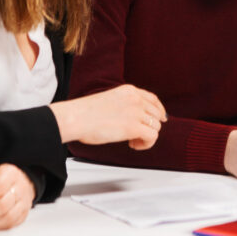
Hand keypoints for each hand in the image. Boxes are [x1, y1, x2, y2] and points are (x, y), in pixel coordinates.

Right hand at [50, 84, 166, 147]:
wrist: (75, 118)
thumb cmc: (84, 113)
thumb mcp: (109, 100)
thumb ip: (123, 105)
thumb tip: (132, 119)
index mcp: (128, 90)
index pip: (153, 99)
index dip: (159, 110)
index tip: (161, 119)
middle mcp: (135, 99)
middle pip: (156, 114)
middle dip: (149, 126)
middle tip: (135, 135)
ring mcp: (136, 112)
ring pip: (156, 126)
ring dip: (146, 136)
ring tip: (131, 141)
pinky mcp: (134, 127)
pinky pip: (152, 137)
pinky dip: (146, 144)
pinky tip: (133, 145)